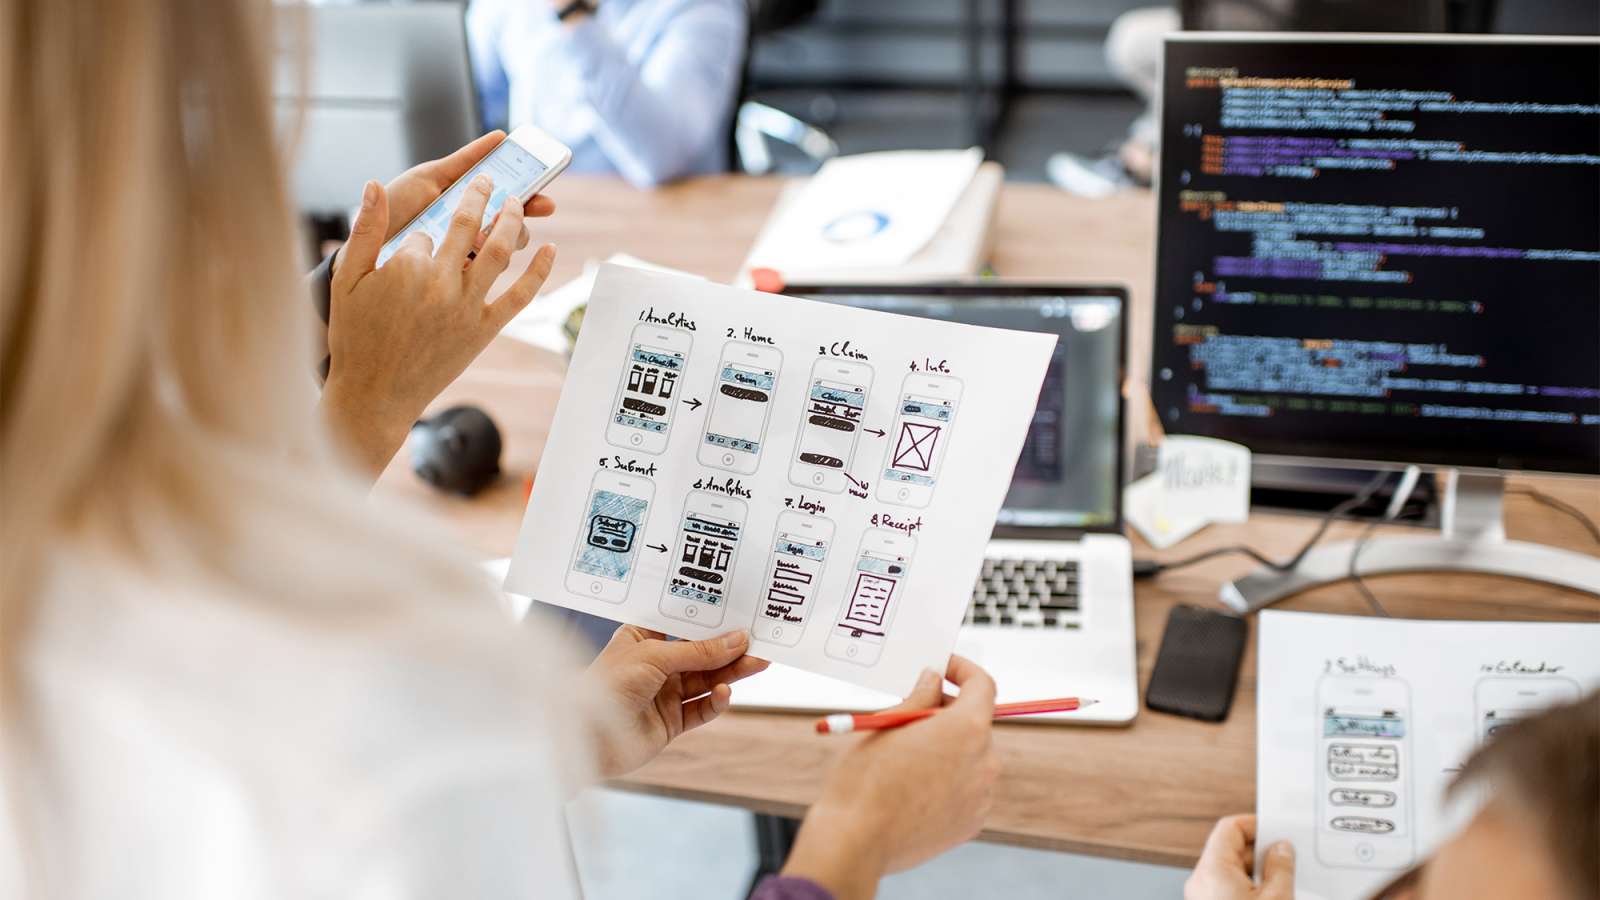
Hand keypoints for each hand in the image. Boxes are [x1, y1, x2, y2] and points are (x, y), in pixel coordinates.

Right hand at [320, 158, 555, 475]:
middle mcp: (442, 283)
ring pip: (498, 252)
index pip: (424, 232)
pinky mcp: (484, 330)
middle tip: (486, 180)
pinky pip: (519, 296)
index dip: (419, 236)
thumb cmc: (356, 337)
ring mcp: (467, 307)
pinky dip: (538, 272)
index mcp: (406, 266)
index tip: (415, 245)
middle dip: (479, 197)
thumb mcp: (346, 280)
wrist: (376, 394)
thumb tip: (375, 184)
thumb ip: (365, 230)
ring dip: (512, 221)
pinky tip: (549, 250)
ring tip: (517, 202)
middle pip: (468, 226)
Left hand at [585, 626, 768, 777]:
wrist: (586, 735)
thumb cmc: (608, 684)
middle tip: (759, 642)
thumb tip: (737, 640)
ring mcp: (664, 693)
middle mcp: (655, 664)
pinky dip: (716, 702)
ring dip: (731, 673)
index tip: (740, 611)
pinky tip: (724, 693)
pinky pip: (700, 709)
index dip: (710, 619)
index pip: (682, 624)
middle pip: (701, 654)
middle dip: (729, 649)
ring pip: (706, 681)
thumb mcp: (655, 657)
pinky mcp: (670, 721)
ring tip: (758, 663)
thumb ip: (699, 651)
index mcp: (643, 639)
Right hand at [781, 656, 999, 899]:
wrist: (857, 842)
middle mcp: (985, 762)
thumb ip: (919, 698)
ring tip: (906, 756)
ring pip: (970, 758)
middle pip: (976, 723)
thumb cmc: (865, 779)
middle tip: (912, 712)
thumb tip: (933, 681)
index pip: (983, 685)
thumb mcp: (888, 725)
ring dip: (947, 749)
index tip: (943, 668)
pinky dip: (947, 780)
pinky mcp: (971, 823)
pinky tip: (912, 787)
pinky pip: (965, 789)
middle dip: (948, 713)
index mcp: (966, 729)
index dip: (963, 670)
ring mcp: (981, 797)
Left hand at [1185, 815, 1294, 899]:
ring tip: (1282, 885)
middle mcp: (1200, 880)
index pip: (1229, 828)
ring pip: (1231, 871)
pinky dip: (1249, 888)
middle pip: (1230, 849)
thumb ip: (1280, 869)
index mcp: (1211, 870)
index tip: (1279, 831)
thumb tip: (1282, 849)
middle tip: (1288, 860)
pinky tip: (1269, 897)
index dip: (1256, 825)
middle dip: (1260, 852)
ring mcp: (1202, 896)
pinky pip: (1227, 888)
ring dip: (1257, 873)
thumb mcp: (1276, 899)